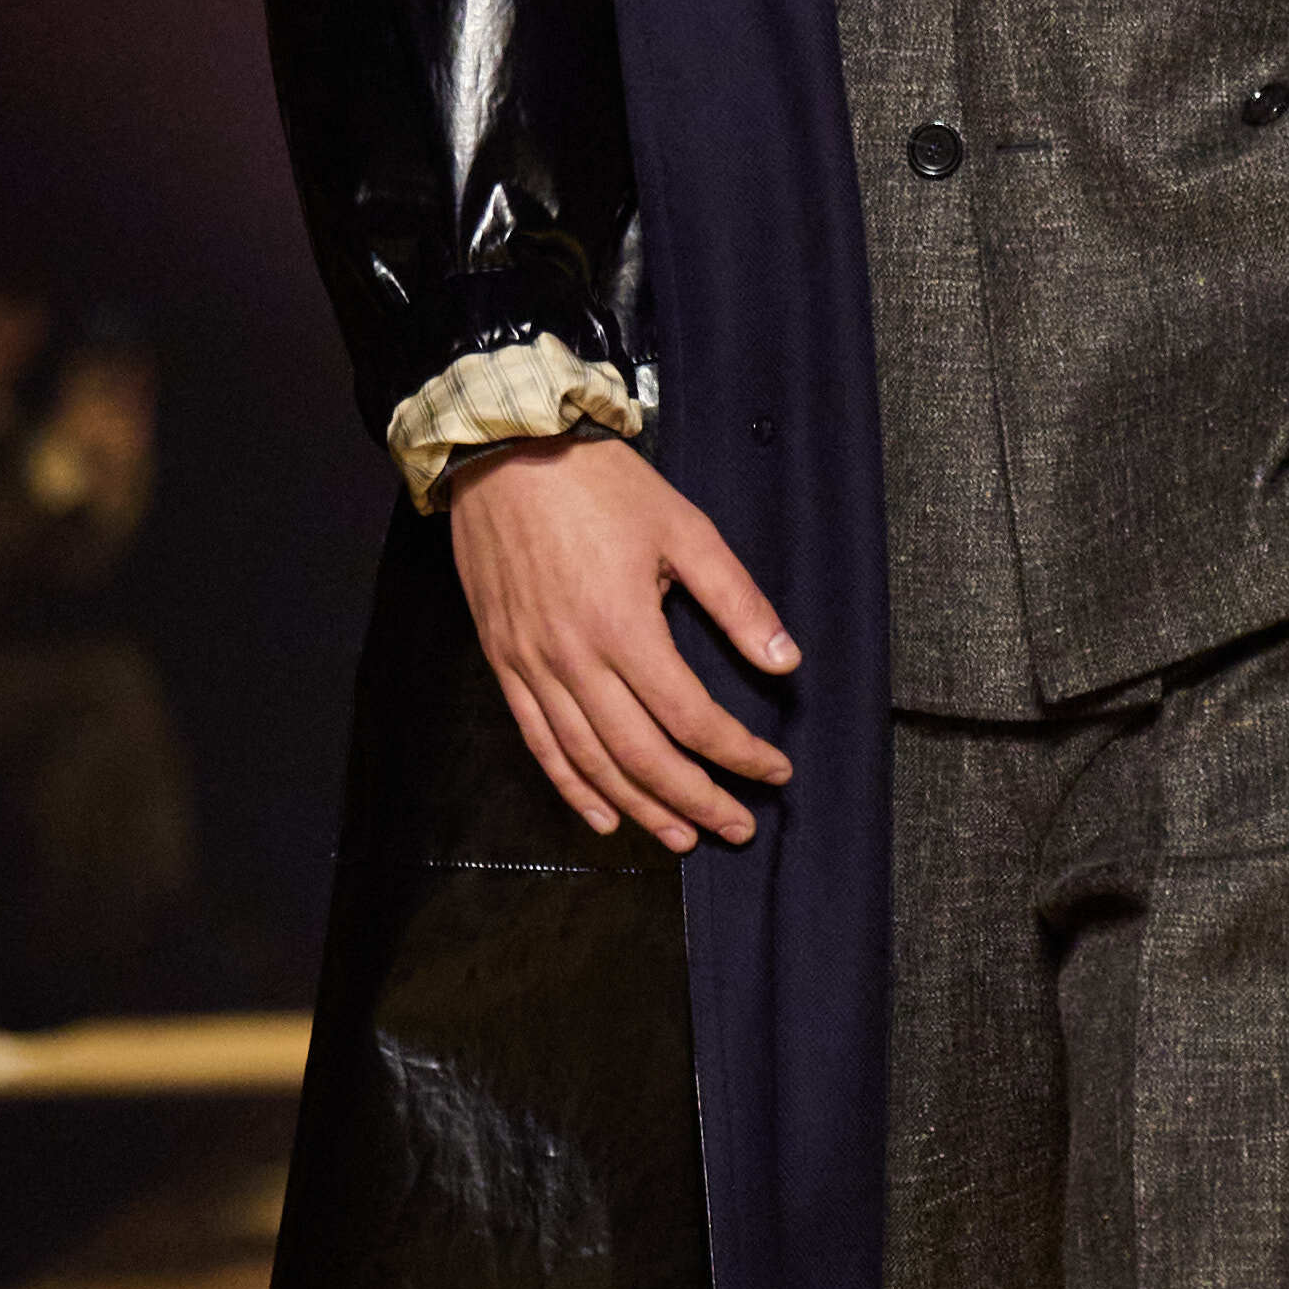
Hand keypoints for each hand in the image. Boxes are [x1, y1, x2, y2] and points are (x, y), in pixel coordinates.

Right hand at [450, 436, 799, 851]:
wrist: (503, 451)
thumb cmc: (599, 484)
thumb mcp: (685, 528)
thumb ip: (737, 600)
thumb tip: (785, 661)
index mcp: (625, 626)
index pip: (693, 718)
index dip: (739, 755)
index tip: (775, 771)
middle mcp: (575, 659)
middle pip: (642, 756)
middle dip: (696, 800)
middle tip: (738, 828)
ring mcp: (533, 666)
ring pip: (590, 761)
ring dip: (640, 807)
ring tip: (683, 837)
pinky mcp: (504, 661)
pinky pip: (538, 742)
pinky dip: (572, 787)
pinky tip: (604, 816)